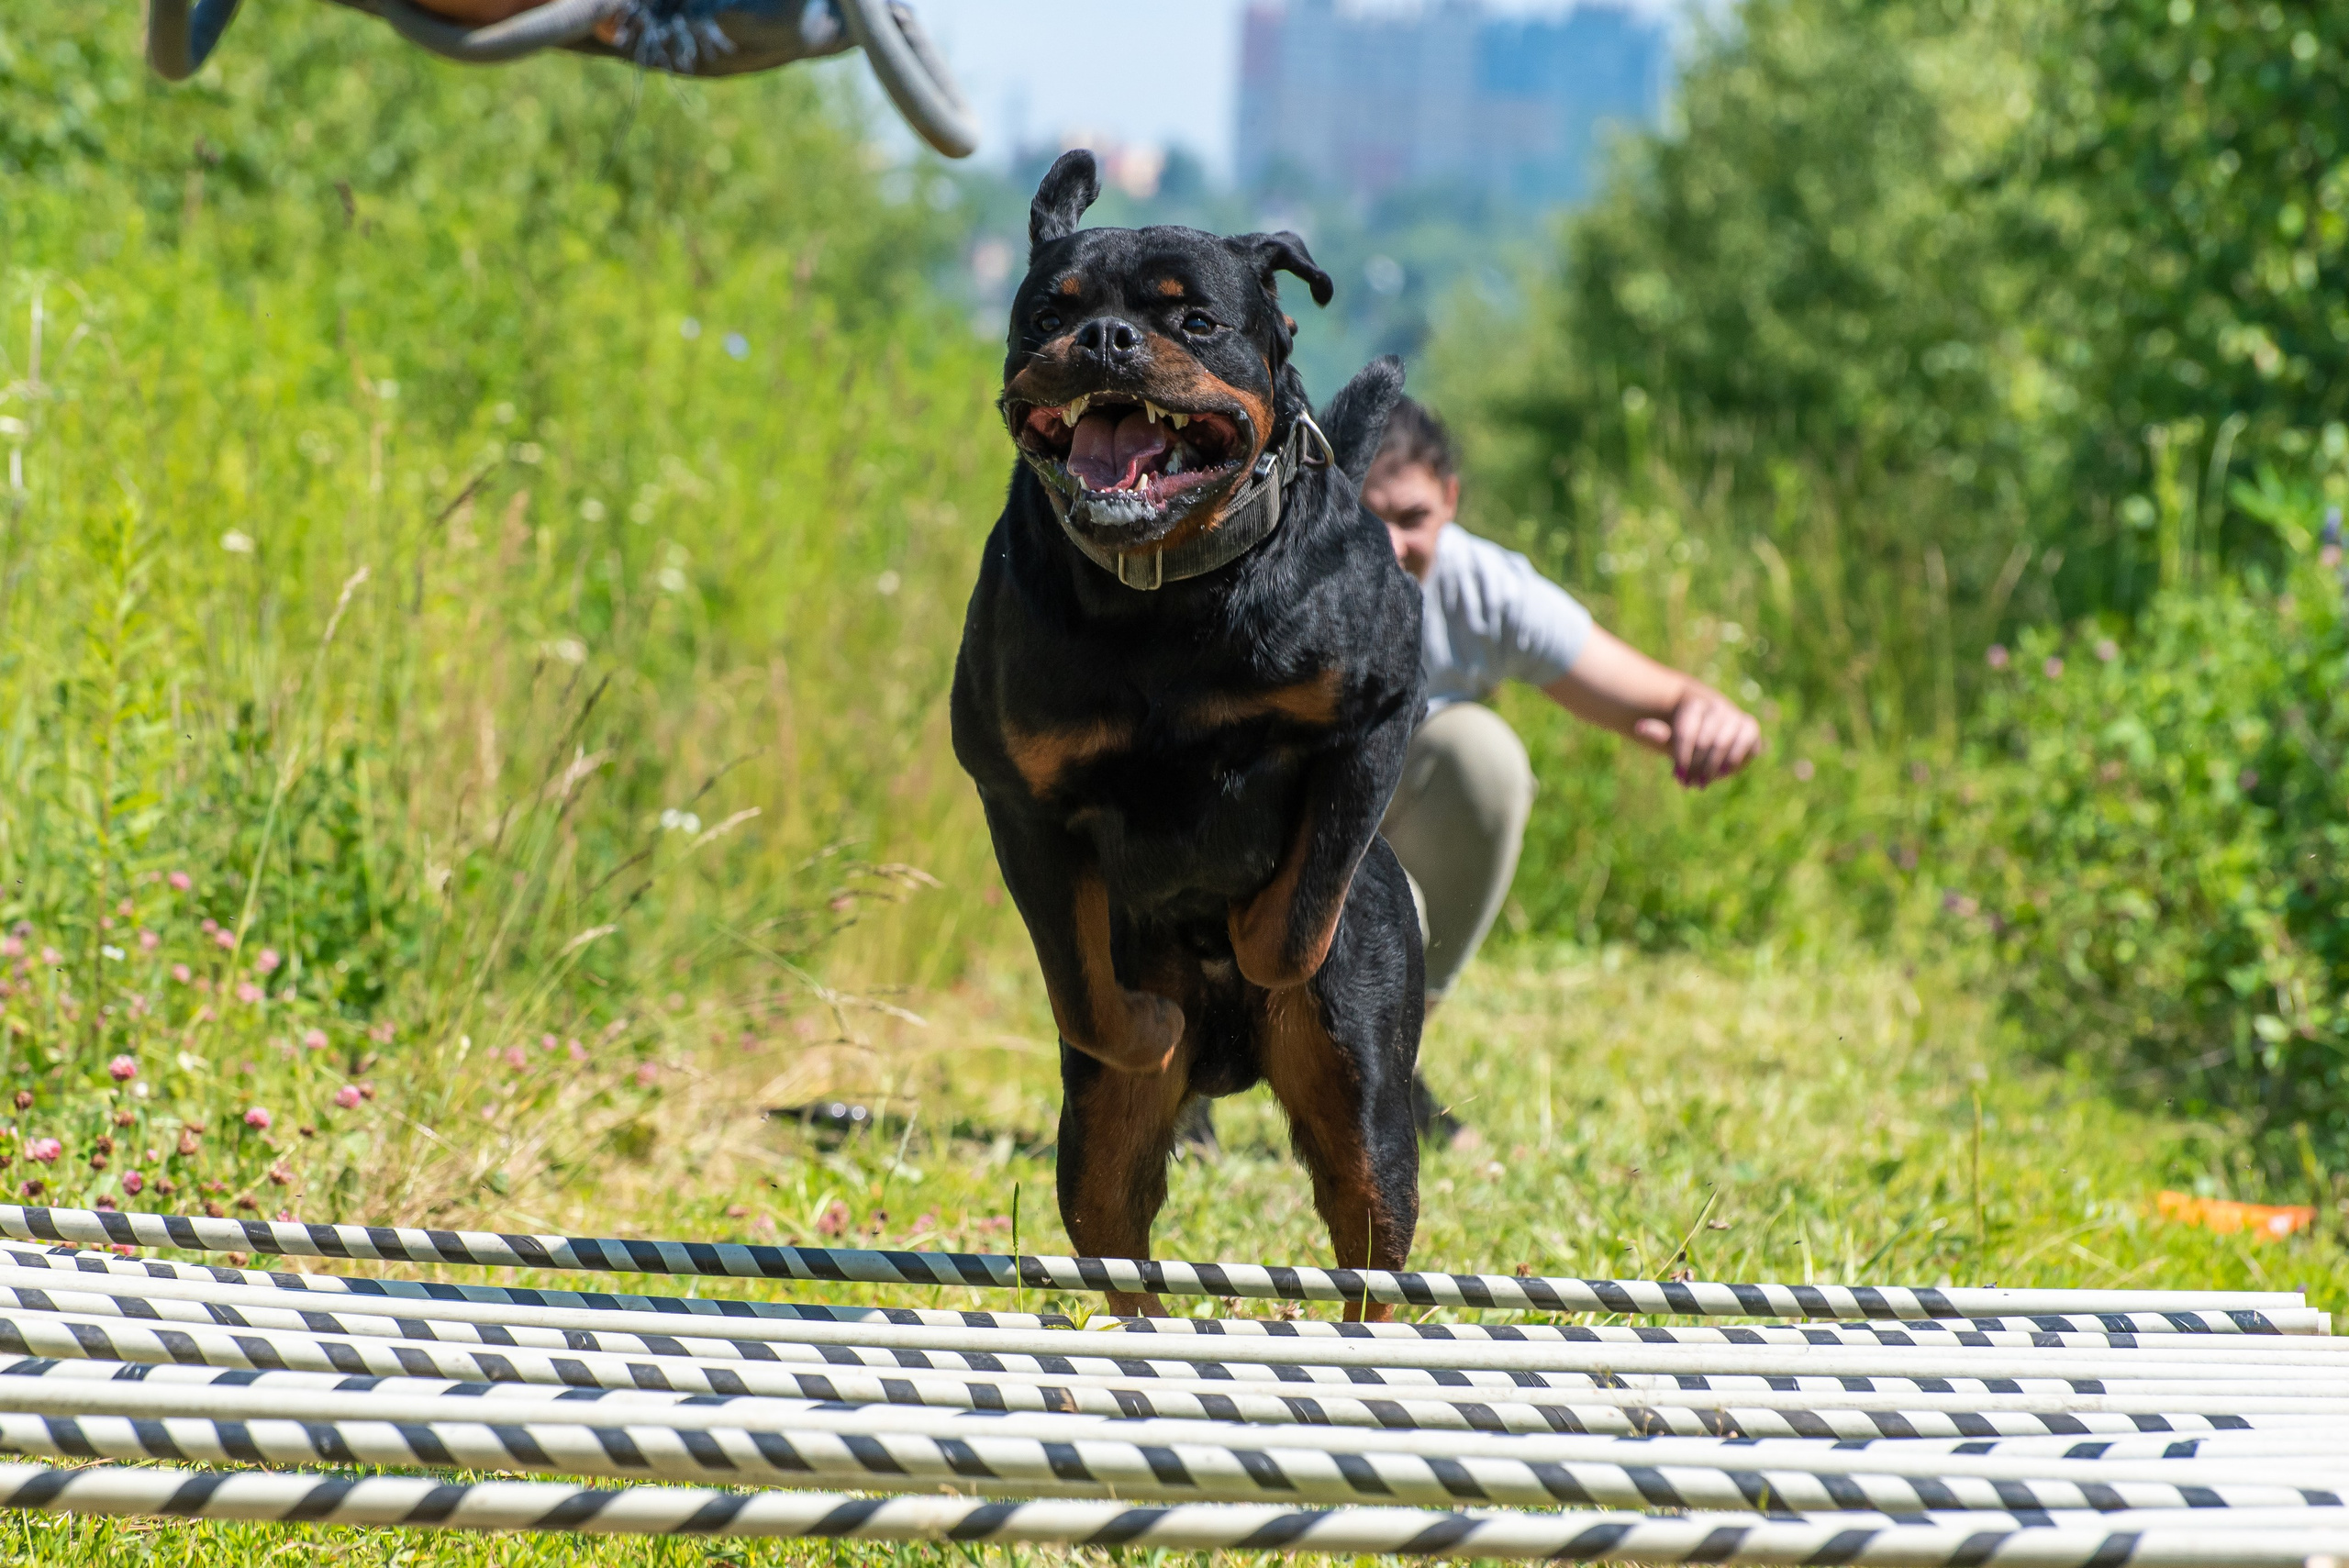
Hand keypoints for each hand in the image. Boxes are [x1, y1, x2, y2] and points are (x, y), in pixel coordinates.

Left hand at [1631, 688, 1760, 787]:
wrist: (1715, 735)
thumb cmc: (1688, 738)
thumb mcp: (1672, 739)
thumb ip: (1659, 734)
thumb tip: (1639, 727)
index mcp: (1693, 705)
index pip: (1686, 732)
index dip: (1682, 756)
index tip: (1677, 776)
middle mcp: (1715, 706)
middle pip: (1703, 741)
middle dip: (1695, 766)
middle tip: (1688, 783)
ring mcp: (1734, 714)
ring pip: (1722, 743)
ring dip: (1711, 767)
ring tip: (1702, 783)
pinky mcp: (1749, 725)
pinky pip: (1744, 742)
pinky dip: (1733, 759)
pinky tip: (1724, 773)